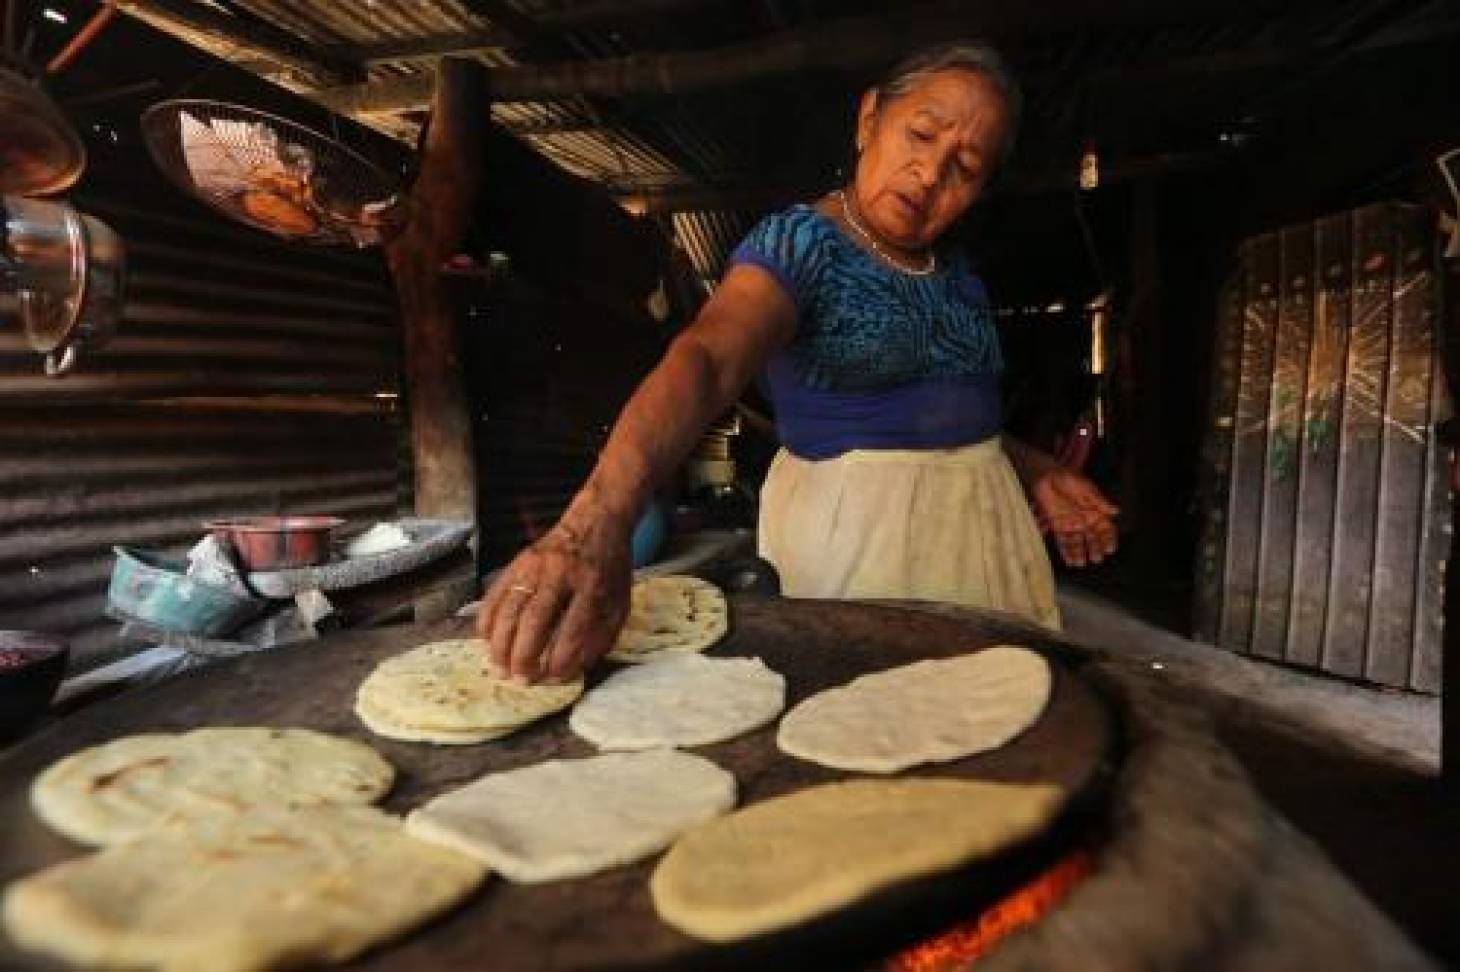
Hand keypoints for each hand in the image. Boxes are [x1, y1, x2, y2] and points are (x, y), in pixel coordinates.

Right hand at [477, 512, 631, 683]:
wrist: (596, 522)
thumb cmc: (609, 571)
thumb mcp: (619, 602)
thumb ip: (599, 636)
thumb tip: (570, 670)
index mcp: (593, 583)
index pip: (573, 628)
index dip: (561, 658)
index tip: (552, 678)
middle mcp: (561, 572)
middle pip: (535, 620)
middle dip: (524, 656)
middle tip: (521, 681)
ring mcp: (534, 565)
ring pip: (510, 609)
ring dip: (501, 644)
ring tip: (501, 669)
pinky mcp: (516, 562)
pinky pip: (495, 595)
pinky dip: (488, 622)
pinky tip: (489, 642)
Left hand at [1028, 468, 1118, 566]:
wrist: (1047, 476)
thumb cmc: (1068, 478)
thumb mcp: (1085, 487)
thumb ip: (1099, 500)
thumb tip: (1115, 511)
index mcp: (1096, 511)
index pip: (1106, 528)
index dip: (1109, 539)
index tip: (1110, 548)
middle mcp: (1086, 521)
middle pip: (1093, 538)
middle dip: (1095, 548)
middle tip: (1096, 558)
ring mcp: (1072, 525)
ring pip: (1078, 543)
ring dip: (1080, 553)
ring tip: (1080, 563)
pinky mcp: (1058, 527)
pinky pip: (1063, 541)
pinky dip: (1066, 551)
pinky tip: (1069, 560)